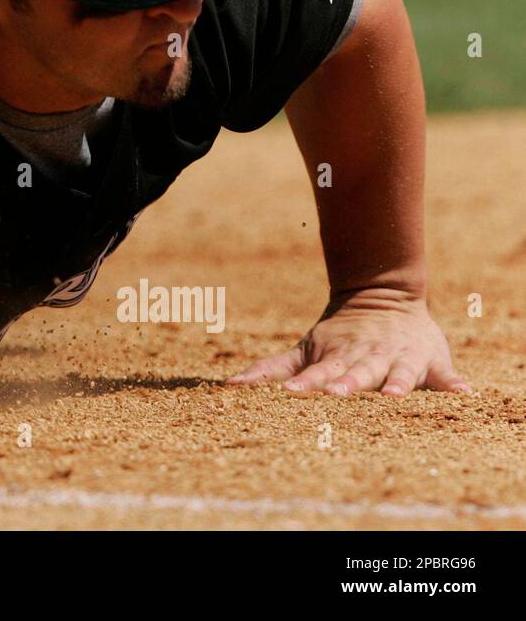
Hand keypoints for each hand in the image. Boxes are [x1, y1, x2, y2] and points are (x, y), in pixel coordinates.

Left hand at [227, 288, 470, 395]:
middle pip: (356, 373)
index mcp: (337, 356)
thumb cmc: (337, 336)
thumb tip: (229, 386)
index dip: (306, 384)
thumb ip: (270, 370)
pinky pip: (444, 375)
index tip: (291, 393)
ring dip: (395, 383)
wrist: (383, 296)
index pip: (318, 373)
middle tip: (336, 394)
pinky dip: (453, 383)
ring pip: (396, 373)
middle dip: (347, 383)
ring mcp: (399, 359)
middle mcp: (367, 357)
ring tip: (394, 395)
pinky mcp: (430, 362)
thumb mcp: (304, 350)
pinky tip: (463, 393)